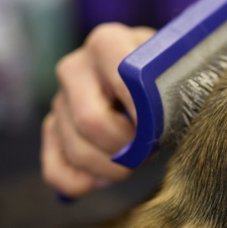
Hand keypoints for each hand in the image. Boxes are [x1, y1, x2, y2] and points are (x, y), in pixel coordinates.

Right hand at [41, 23, 154, 196]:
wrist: (154, 76)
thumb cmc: (168, 74)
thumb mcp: (174, 68)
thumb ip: (171, 86)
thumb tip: (164, 121)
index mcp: (107, 42)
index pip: (120, 82)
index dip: (142, 116)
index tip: (159, 133)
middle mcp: (75, 67)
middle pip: (91, 122)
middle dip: (126, 149)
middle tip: (150, 153)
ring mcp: (59, 99)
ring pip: (77, 150)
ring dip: (112, 170)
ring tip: (136, 163)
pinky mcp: (51, 130)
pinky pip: (55, 170)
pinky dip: (79, 184)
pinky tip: (103, 181)